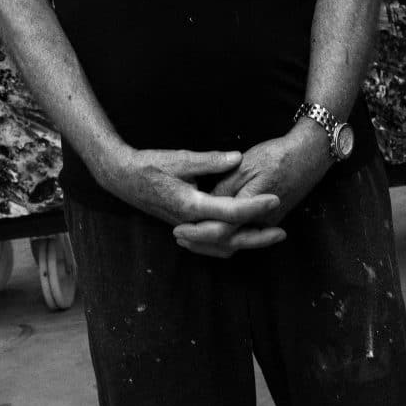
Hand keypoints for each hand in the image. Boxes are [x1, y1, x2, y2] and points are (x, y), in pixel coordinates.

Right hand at [99, 147, 285, 250]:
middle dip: (258, 237)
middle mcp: (191, 222)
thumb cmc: (150, 164)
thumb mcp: (181, 158)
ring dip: (245, 242)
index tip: (275, 198)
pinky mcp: (185, 227)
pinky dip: (229, 243)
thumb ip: (210, 160)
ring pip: (221, 247)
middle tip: (282, 232)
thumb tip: (237, 158)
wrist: (123, 177)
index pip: (232, 210)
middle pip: (231, 239)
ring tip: (267, 235)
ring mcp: (187, 228)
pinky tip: (240, 234)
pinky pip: (211, 245)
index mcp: (192, 204)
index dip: (256, 205)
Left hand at [172, 123, 330, 258]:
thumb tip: (206, 203)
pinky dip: (228, 237)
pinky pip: (245, 235)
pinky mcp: (271, 221)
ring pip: (236, 242)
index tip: (178, 229)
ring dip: (213, 242)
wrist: (309, 155)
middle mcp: (260, 221)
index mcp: (251, 205)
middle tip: (180, 238)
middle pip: (226, 242)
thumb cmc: (276, 156)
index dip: (197, 231)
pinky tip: (215, 231)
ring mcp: (267, 224)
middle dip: (201, 242)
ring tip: (191, 238)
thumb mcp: (245, 165)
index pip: (220, 229)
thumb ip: (225, 186)